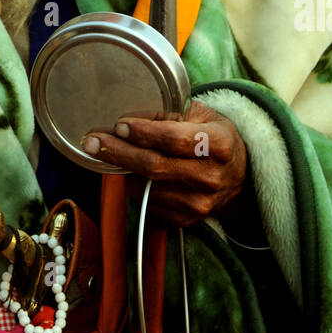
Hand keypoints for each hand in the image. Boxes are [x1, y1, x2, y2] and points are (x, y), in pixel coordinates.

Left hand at [82, 101, 247, 227]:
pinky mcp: (188, 220)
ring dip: (123, 171)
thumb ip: (169, 113)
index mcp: (219, 144)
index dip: (143, 132)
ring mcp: (200, 203)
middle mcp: (211, 177)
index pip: (174, 139)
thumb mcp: (200, 114)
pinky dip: (134, 188)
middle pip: (155, 166)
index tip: (119, 125)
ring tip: (109, 154)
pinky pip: (149, 204)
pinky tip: (131, 174)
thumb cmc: (213, 136)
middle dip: (119, 152)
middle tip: (94, 142)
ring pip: (147, 188)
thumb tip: (130, 115)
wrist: (237, 174)